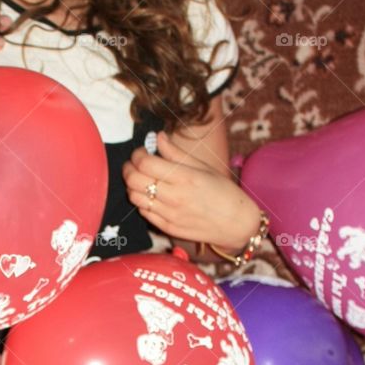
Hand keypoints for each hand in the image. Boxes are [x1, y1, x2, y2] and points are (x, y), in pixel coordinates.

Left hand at [123, 130, 261, 249]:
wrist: (236, 223)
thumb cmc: (223, 192)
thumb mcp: (204, 167)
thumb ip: (177, 153)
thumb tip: (158, 137)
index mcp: (185, 177)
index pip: (145, 163)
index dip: (137, 155)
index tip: (141, 152)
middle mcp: (174, 197)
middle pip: (134, 180)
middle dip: (129, 168)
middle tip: (134, 164)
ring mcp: (169, 215)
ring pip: (134, 197)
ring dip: (132, 185)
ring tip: (141, 179)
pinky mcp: (167, 228)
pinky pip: (143, 212)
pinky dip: (141, 201)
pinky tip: (150, 195)